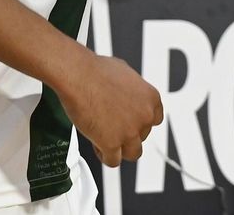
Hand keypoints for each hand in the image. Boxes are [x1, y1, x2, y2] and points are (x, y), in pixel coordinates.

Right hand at [59, 53, 162, 167]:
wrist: (79, 76)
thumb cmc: (95, 71)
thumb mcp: (124, 72)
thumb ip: (131, 89)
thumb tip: (127, 94)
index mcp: (150, 98)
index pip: (154, 120)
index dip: (139, 122)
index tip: (131, 122)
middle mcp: (144, 116)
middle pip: (142, 137)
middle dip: (127, 133)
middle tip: (112, 126)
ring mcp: (130, 132)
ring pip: (132, 153)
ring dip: (120, 149)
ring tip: (105, 139)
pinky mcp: (113, 144)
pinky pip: (113, 161)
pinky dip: (105, 156)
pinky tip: (97, 145)